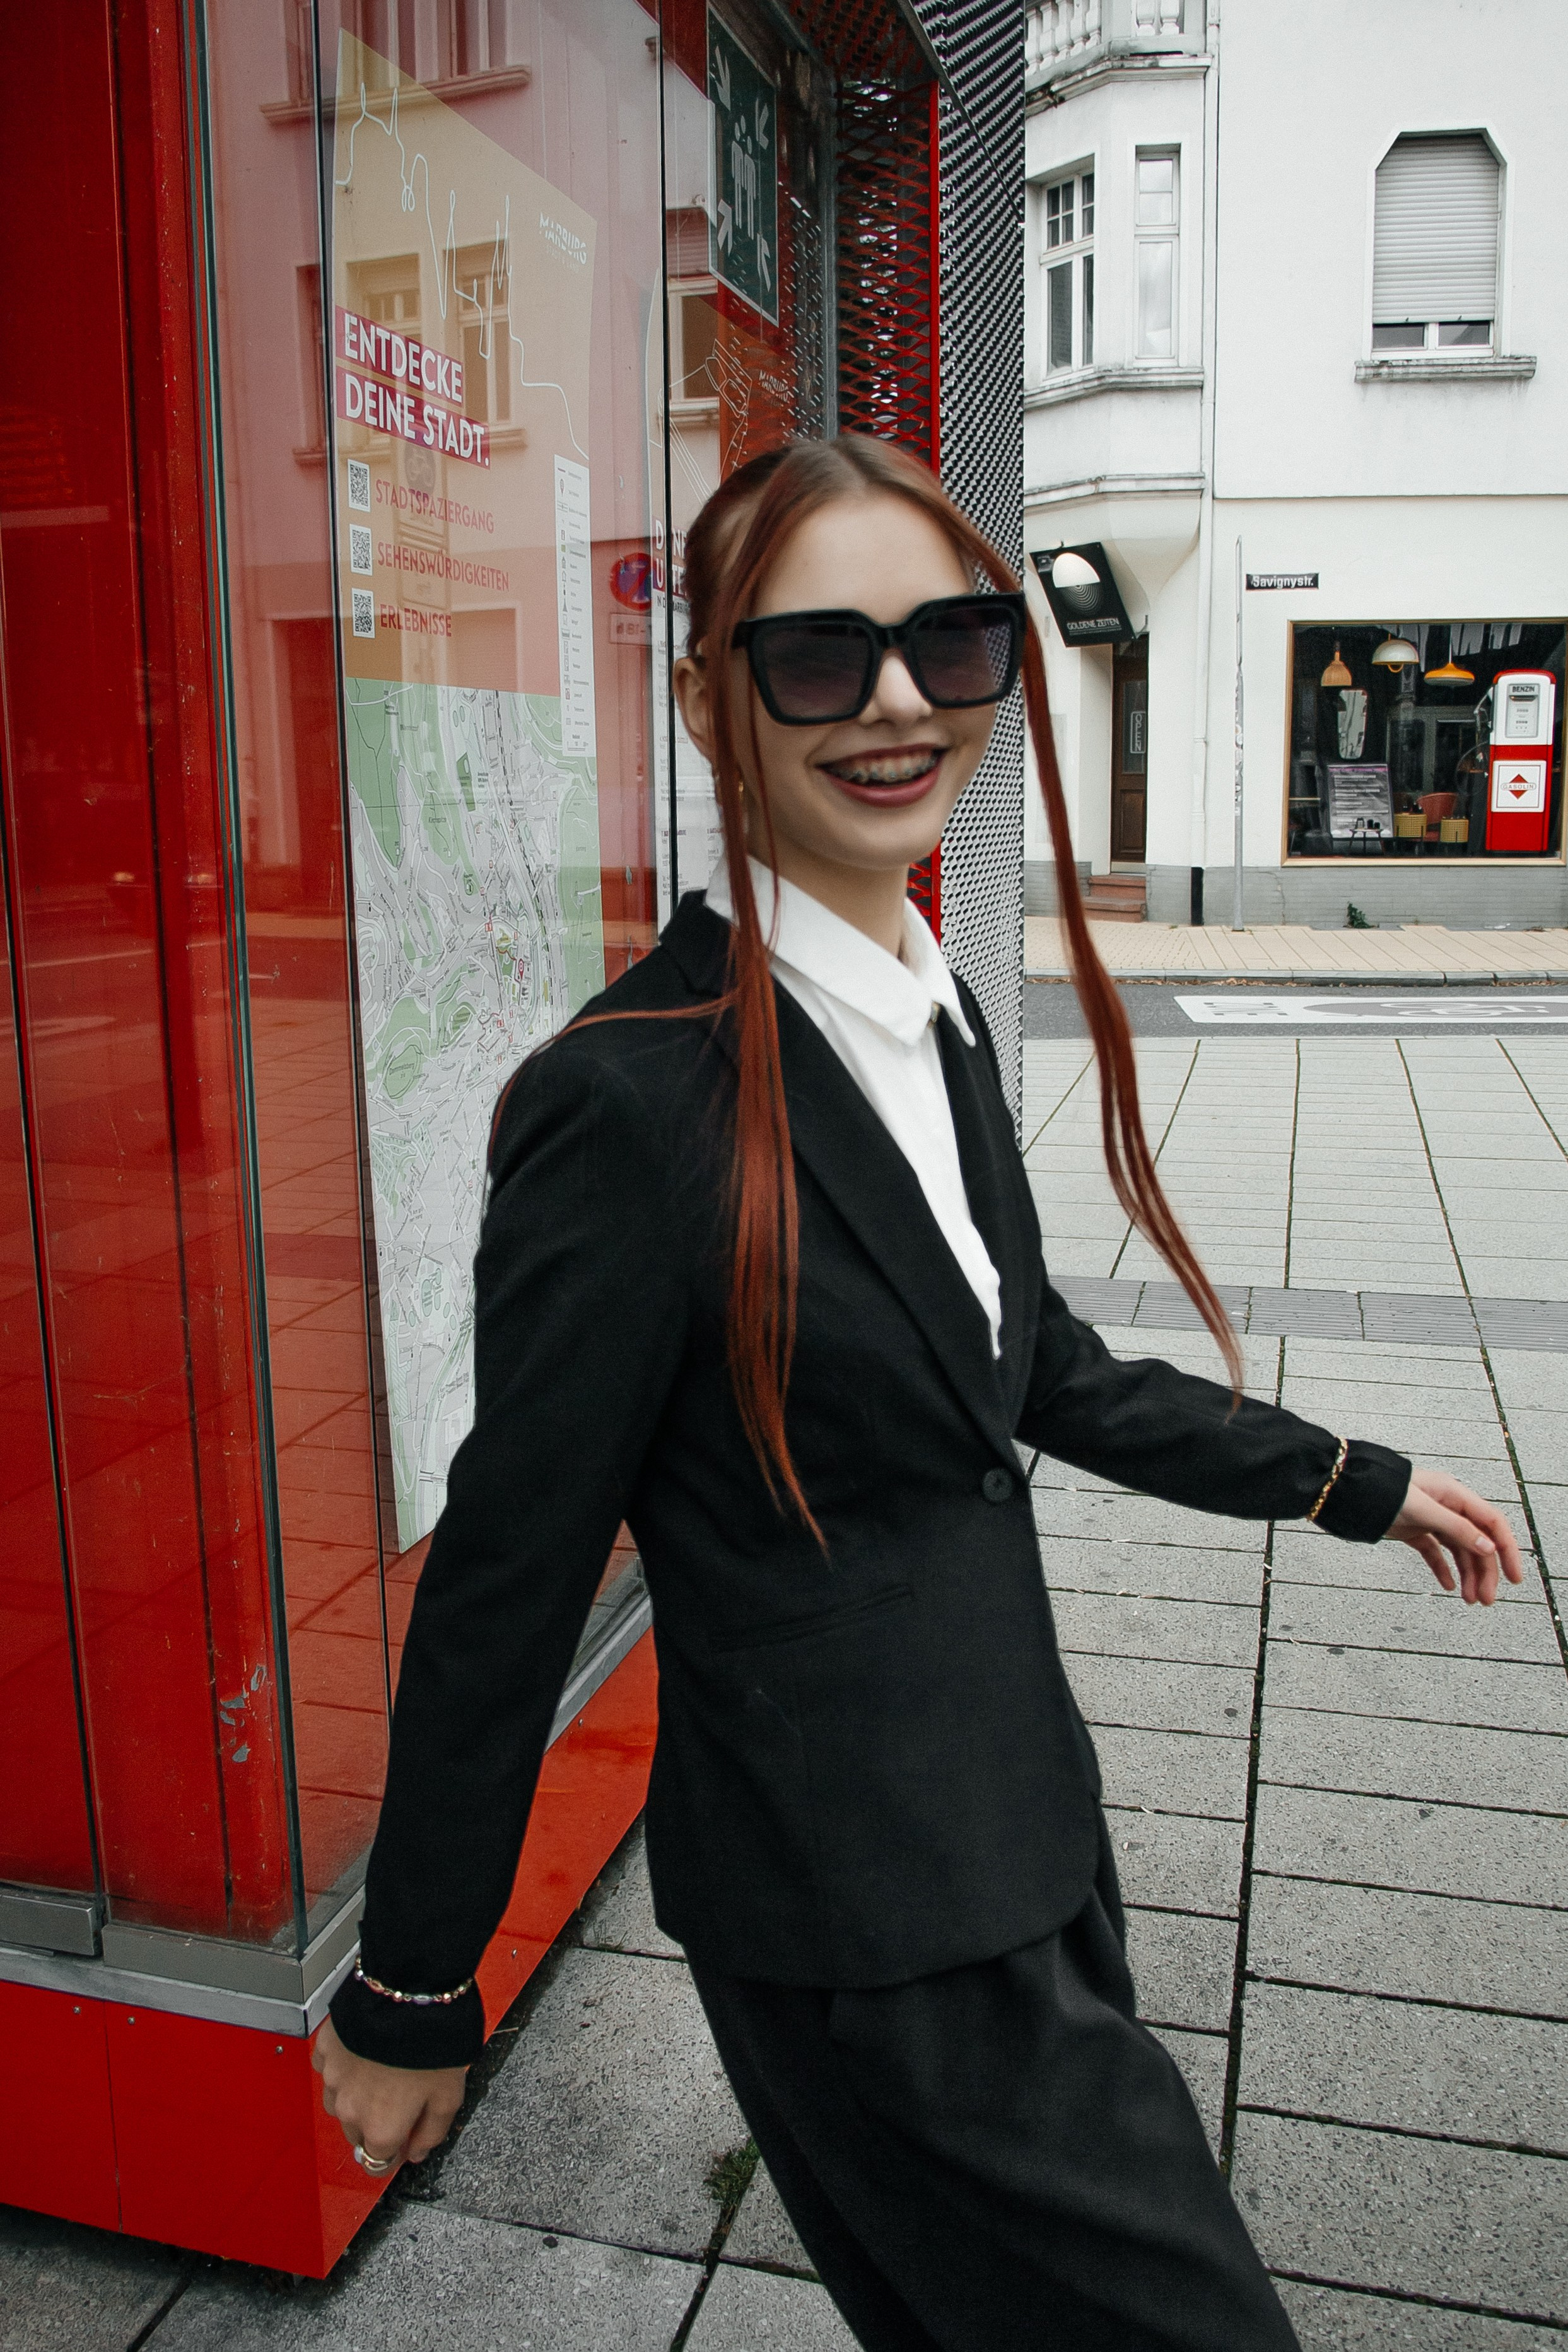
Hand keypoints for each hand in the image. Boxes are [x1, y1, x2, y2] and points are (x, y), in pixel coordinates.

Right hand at [312, 2015, 467, 2171]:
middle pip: (358, 2134)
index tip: (406, 2138)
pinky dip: (346, 2065)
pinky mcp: (325, 2049)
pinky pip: (331, 2069)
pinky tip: (367, 2050)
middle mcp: (350, 2110)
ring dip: (358, 2096)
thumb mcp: (449, 2096)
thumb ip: (431, 2132)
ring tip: (385, 2070)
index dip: (396, 2152)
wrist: (408, 1991)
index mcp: (380, 2128)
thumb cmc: (432, 2042)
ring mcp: (333, 2079)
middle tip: (402, 2097)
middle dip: (377, 2124)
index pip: (378, 2163)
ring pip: (341, 2104)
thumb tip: (417, 2152)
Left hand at [1386, 1467, 1524, 1605]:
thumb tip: (1487, 1547)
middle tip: (1486, 1599)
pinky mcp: (1415, 1531)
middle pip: (1477, 1542)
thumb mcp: (1423, 1509)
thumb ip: (1456, 1528)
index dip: (1507, 1550)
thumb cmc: (1383, 1490)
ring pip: (1459, 1551)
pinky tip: (1447, 1585)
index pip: (1493, 1524)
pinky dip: (1443, 1569)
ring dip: (1467, 1575)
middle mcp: (1447, 1507)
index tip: (1514, 1577)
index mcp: (1455, 1495)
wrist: (1349, 1490)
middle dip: (1485, 1572)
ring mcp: (1432, 1520)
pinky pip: (1436, 1553)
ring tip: (1469, 1599)